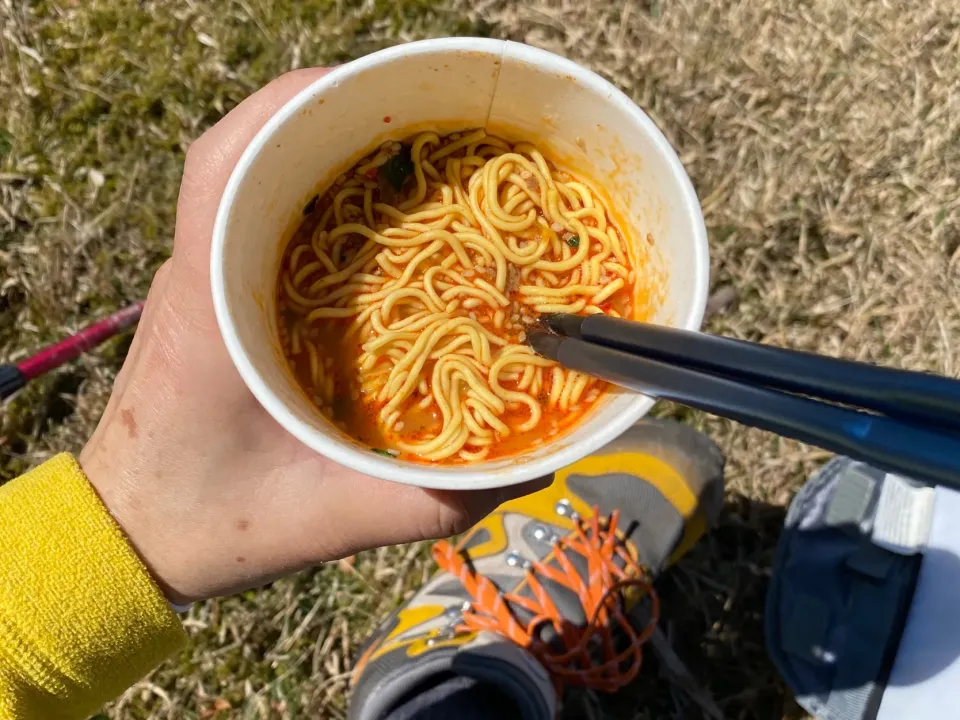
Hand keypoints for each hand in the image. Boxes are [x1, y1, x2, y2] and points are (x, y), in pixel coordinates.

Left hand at [79, 69, 548, 604]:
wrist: (130, 535)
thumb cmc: (213, 524)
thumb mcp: (334, 518)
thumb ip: (432, 502)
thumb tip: (530, 469)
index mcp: (214, 302)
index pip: (227, 163)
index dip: (297, 107)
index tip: (377, 96)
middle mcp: (197, 272)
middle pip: (246, 148)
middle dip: (328, 116)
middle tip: (416, 122)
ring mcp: (195, 277)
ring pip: (245, 173)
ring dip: (314, 146)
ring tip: (398, 152)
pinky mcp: (207, 293)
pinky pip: (248, 211)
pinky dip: (301, 188)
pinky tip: (361, 215)